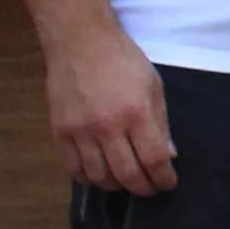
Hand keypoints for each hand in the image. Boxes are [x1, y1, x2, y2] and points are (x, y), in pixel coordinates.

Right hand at [47, 25, 176, 196]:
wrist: (79, 40)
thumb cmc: (121, 59)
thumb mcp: (152, 85)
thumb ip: (161, 123)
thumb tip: (169, 156)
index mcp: (136, 112)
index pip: (154, 160)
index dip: (164, 178)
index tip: (168, 182)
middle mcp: (107, 126)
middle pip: (127, 175)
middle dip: (143, 188)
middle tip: (149, 188)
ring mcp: (81, 130)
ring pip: (99, 176)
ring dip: (116, 185)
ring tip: (125, 180)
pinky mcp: (60, 131)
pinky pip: (73, 167)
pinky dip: (88, 177)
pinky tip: (99, 172)